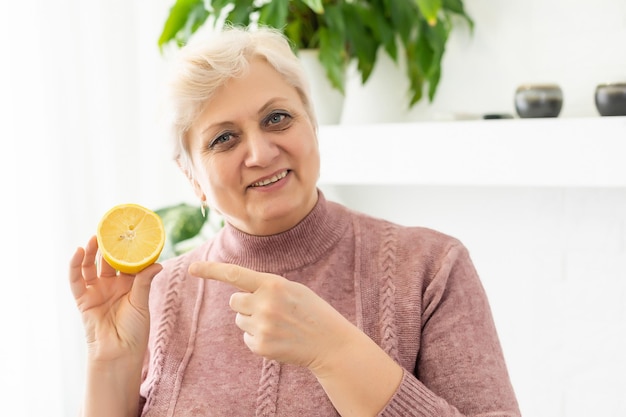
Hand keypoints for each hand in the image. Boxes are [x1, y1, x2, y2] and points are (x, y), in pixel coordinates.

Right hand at [69, 236, 161, 362]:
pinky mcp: (83, 299)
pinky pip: (76, 280)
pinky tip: (78, 251)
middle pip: (108, 261)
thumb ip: (144, 281)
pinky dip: (75, 265)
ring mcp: (96, 291)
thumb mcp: (142, 302)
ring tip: (95, 237)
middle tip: (111, 230)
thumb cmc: (135, 330)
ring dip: (91, 251)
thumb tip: (157, 263)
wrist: (120, 353)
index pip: (127, 262)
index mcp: (129, 285)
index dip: (127, 249)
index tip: (131, 233)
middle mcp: (111, 286)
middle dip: (109, 246)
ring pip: (91, 266)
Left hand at [188, 262, 356, 370]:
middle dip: (246, 304)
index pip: (234, 274)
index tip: (192, 268)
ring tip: (279, 325)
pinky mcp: (261, 346)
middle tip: (270, 310)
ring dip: (253, 321)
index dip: (211, 270)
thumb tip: (239, 291)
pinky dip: (259, 338)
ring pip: (239, 320)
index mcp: (273, 284)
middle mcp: (264, 303)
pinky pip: (247, 337)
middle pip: (234, 301)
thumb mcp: (293, 289)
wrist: (330, 342)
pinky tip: (279, 338)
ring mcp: (262, 326)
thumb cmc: (312, 312)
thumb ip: (267, 287)